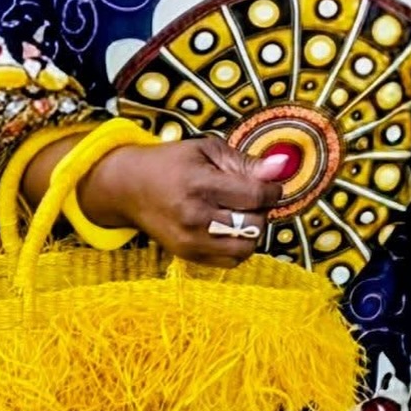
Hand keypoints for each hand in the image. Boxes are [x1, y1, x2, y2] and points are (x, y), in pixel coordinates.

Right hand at [82, 135, 289, 267]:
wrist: (129, 188)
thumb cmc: (171, 164)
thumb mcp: (207, 150)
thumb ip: (245, 162)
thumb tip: (281, 167)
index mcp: (200, 184)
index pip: (256, 195)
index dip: (272, 190)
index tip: (270, 185)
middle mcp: (195, 216)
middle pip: (254, 223)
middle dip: (262, 209)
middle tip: (252, 198)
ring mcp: (191, 241)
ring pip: (247, 247)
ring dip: (253, 231)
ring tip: (241, 214)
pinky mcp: (189, 256)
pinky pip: (231, 260)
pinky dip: (239, 246)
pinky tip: (230, 229)